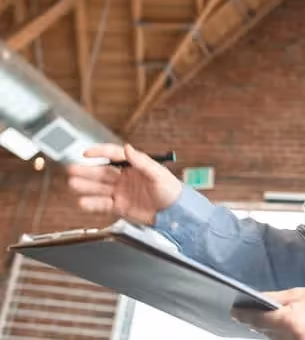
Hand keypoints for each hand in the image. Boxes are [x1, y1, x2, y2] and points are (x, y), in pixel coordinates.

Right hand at [66, 143, 182, 224]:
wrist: (174, 213)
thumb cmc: (171, 190)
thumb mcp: (158, 174)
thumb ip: (142, 161)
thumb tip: (128, 148)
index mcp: (134, 165)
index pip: (114, 155)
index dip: (100, 152)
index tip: (86, 153)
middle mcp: (125, 177)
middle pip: (102, 172)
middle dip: (87, 171)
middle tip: (71, 169)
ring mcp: (121, 192)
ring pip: (99, 187)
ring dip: (86, 186)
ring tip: (73, 184)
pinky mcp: (120, 206)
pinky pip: (103, 204)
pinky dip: (92, 203)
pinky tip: (82, 202)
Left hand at [231, 288, 304, 339]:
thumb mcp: (302, 295)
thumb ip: (277, 298)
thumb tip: (257, 298)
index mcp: (290, 321)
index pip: (258, 319)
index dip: (244, 314)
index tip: (234, 311)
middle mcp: (290, 339)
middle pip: (264, 331)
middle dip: (260, 321)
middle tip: (255, 312)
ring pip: (273, 339)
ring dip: (272, 330)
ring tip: (277, 319)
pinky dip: (282, 336)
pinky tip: (287, 327)